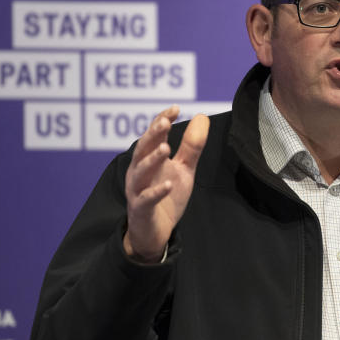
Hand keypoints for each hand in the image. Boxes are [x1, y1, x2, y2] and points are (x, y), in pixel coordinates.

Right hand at [123, 106, 209, 262]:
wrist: (155, 231)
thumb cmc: (167, 196)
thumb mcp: (184, 169)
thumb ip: (192, 146)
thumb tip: (201, 116)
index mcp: (150, 159)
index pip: (154, 135)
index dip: (162, 120)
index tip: (175, 108)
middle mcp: (140, 171)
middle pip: (143, 149)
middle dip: (153, 135)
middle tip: (164, 122)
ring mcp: (137, 190)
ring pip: (141, 171)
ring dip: (152, 160)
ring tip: (165, 149)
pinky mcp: (141, 209)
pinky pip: (146, 199)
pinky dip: (156, 192)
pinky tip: (168, 185)